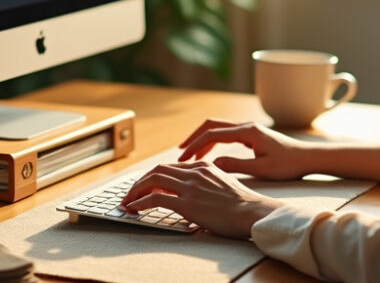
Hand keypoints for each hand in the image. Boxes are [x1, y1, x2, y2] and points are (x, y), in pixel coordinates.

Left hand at [120, 161, 284, 238]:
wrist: (252, 212)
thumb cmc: (243, 205)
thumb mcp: (224, 185)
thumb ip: (208, 183)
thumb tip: (195, 193)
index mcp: (203, 167)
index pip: (170, 167)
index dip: (153, 177)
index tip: (145, 187)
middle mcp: (194, 172)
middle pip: (157, 170)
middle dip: (140, 182)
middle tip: (130, 194)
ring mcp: (190, 187)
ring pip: (152, 180)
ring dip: (135, 191)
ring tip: (127, 202)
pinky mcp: (187, 203)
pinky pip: (155, 198)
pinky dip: (140, 203)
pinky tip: (133, 209)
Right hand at [177, 119, 312, 179]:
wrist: (308, 158)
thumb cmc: (288, 165)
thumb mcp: (261, 169)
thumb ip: (236, 166)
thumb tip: (212, 165)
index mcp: (247, 132)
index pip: (213, 135)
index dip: (195, 146)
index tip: (183, 159)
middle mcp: (246, 126)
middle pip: (212, 125)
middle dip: (194, 138)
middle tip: (180, 154)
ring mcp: (249, 129)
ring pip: (218, 129)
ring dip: (202, 140)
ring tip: (190, 157)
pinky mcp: (252, 135)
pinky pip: (226, 134)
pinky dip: (213, 142)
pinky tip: (209, 156)